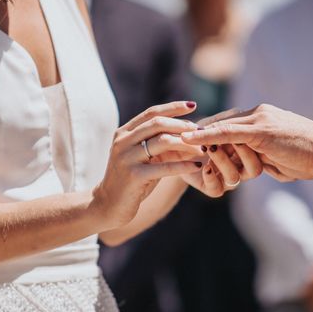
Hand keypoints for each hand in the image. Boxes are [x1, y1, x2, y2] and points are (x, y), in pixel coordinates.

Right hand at [93, 101, 204, 227]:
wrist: (109, 205)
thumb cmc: (132, 180)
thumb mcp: (145, 158)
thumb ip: (161, 146)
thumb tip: (191, 135)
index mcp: (124, 133)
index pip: (151, 113)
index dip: (173, 107)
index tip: (192, 105)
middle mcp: (123, 141)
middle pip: (157, 123)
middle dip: (182, 125)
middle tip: (201, 132)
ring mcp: (126, 158)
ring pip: (162, 141)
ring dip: (187, 144)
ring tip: (203, 149)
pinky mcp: (133, 176)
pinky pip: (164, 167)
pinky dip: (183, 166)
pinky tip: (197, 165)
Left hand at [180, 110, 262, 196]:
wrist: (173, 149)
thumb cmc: (196, 132)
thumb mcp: (212, 123)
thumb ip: (226, 121)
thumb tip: (239, 112)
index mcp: (244, 152)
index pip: (256, 150)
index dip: (249, 140)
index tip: (238, 127)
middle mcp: (239, 168)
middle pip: (254, 168)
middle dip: (244, 152)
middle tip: (231, 139)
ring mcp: (226, 180)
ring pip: (234, 177)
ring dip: (224, 161)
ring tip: (210, 148)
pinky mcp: (211, 188)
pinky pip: (216, 189)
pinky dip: (211, 178)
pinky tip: (204, 166)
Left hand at [181, 104, 312, 181]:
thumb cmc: (309, 157)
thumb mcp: (280, 156)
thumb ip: (263, 155)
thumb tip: (257, 166)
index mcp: (261, 118)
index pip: (227, 123)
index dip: (206, 133)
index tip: (185, 140)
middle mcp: (258, 113)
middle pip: (218, 121)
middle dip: (195, 132)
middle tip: (170, 139)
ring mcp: (260, 119)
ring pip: (221, 125)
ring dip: (197, 136)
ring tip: (172, 142)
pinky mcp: (261, 130)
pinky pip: (228, 132)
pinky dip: (207, 136)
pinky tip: (190, 140)